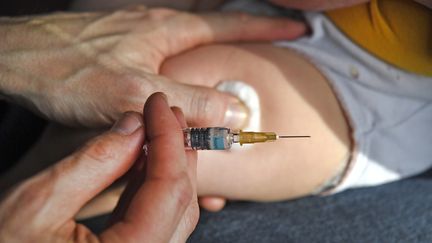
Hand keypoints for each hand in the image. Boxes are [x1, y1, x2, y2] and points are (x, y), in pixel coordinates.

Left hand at [0, 6, 305, 126]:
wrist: (19, 59)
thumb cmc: (69, 72)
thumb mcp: (137, 93)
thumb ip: (190, 103)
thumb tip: (238, 112)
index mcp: (168, 30)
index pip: (231, 24)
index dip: (267, 28)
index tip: (297, 28)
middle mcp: (157, 26)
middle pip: (214, 29)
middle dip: (246, 37)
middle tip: (271, 46)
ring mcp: (139, 34)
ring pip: (190, 45)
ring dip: (215, 56)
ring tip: (232, 71)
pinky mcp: (123, 47)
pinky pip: (167, 55)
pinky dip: (185, 67)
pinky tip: (182, 81)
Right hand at [0, 93, 198, 242]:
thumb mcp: (38, 204)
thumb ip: (94, 163)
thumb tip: (135, 125)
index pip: (170, 189)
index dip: (168, 138)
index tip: (158, 103)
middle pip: (180, 201)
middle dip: (176, 149)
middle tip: (164, 112)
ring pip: (173, 210)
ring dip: (168, 165)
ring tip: (156, 129)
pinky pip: (156, 220)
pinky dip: (153, 185)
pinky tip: (143, 159)